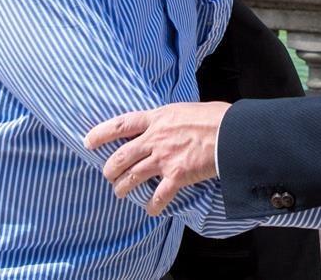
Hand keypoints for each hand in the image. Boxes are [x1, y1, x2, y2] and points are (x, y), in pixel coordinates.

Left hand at [84, 101, 228, 215]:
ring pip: (132, 177)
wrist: (233, 132)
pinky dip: (152, 206)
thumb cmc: (216, 117)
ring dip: (123, 188)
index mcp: (158, 118)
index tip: (88, 141)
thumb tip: (170, 123)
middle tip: (108, 174)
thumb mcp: (186, 109)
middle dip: (110, 168)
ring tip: (120, 193)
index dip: (101, 134)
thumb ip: (171, 119)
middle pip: (121, 156)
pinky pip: (158, 196)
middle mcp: (156, 139)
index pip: (121, 125)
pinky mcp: (177, 175)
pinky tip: (151, 210)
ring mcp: (165, 158)